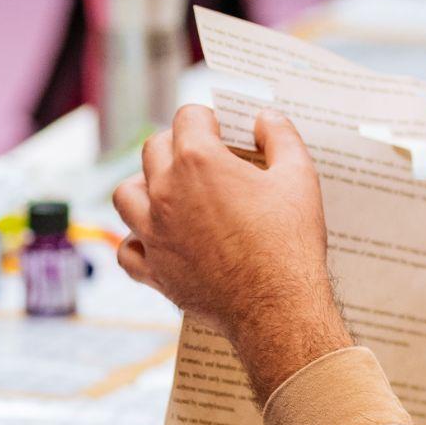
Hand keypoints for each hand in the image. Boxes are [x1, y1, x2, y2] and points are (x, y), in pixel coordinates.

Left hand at [114, 105, 349, 401]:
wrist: (278, 308)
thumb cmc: (290, 242)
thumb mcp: (299, 176)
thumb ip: (280, 136)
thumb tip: (265, 119)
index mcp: (198, 161)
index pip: (189, 116)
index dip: (211, 119)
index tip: (226, 132)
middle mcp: (165, 192)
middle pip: (154, 148)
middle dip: (178, 145)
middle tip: (206, 159)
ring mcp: (154, 233)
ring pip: (126, 194)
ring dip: (146, 186)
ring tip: (173, 194)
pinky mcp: (154, 270)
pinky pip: (127, 250)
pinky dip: (139, 241)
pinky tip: (161, 240)